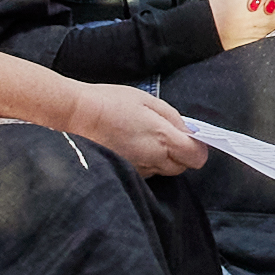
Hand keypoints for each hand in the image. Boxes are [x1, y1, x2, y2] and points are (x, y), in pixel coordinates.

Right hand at [59, 83, 205, 177]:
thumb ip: (173, 117)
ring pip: (164, 171)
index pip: (196, 157)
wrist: (76, 115)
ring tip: (145, 139)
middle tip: (166, 135)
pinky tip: (133, 147)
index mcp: (163, 139)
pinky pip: (147, 172)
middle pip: (182, 167)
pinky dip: (147, 163)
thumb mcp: (148, 100)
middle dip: (181, 154)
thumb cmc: (112, 102)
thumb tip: (188, 131)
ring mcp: (139, 170)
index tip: (191, 138)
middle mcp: (153, 159)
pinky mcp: (126, 174)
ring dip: (163, 159)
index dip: (198, 148)